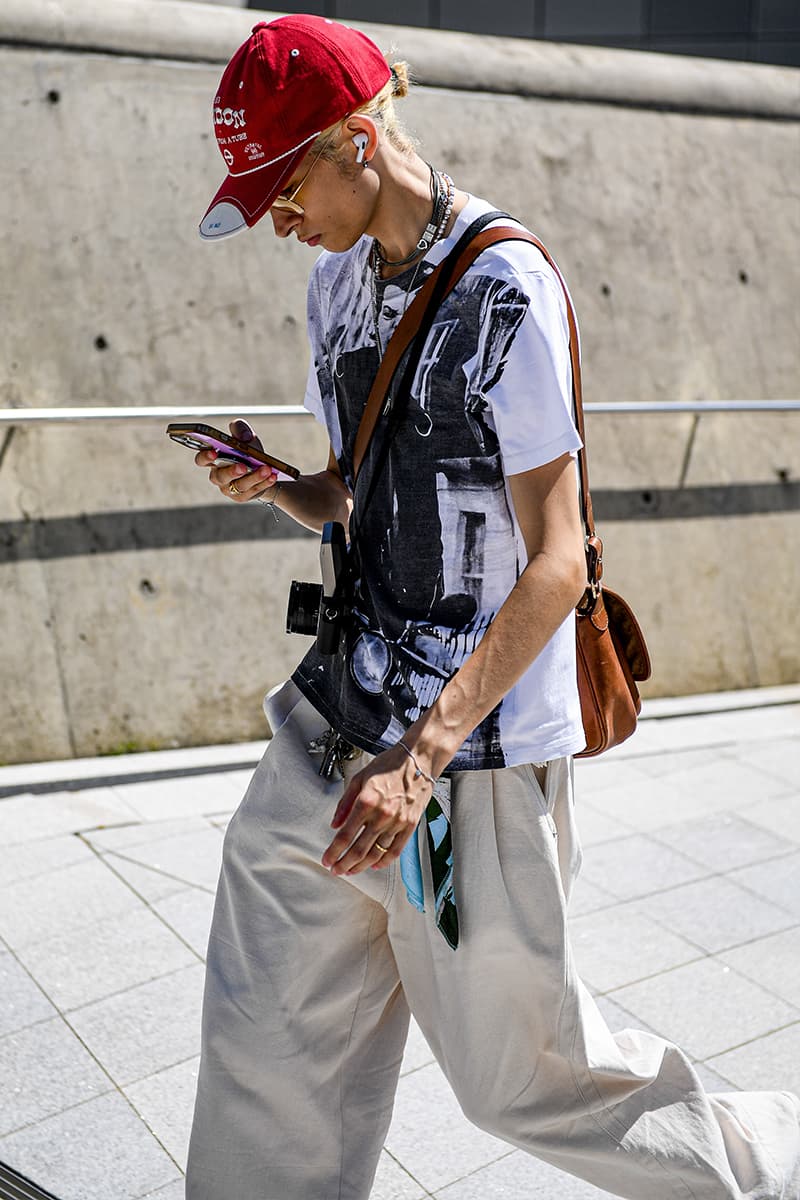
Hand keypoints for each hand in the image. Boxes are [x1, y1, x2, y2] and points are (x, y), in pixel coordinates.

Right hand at [195, 419, 278, 501]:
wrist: (264, 470)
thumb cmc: (248, 452)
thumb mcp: (245, 437)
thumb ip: (240, 429)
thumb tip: (244, 437)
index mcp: (213, 460)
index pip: (201, 460)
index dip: (205, 457)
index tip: (213, 452)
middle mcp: (218, 476)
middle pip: (221, 476)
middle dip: (231, 471)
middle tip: (243, 466)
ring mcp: (229, 489)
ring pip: (240, 485)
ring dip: (254, 477)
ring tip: (267, 469)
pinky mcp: (242, 497)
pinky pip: (253, 491)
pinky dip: (264, 483)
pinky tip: (272, 476)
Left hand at [322, 743, 433, 875]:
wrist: (419, 759)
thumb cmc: (390, 765)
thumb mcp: (359, 778)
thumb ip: (345, 802)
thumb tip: (335, 823)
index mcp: (366, 801)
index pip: (345, 836)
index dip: (334, 852)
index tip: (327, 859)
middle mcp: (382, 815)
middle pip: (359, 849)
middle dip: (344, 864)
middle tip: (336, 870)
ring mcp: (397, 822)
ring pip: (376, 853)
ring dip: (361, 865)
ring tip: (351, 870)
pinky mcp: (410, 825)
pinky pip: (396, 849)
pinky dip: (384, 861)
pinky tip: (375, 865)